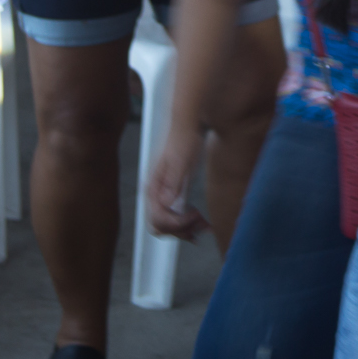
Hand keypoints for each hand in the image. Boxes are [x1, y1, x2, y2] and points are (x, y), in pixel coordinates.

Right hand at [146, 123, 210, 240]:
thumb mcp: (181, 160)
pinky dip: (187, 223)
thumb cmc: (184, 140)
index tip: (196, 215)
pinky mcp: (171, 195)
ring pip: (167, 225)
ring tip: (204, 226)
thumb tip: (166, 203)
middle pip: (160, 226)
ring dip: (185, 229)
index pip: (159, 218)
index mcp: (153, 188)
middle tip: (201, 226)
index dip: (178, 223)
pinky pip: (174, 217)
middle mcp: (154, 194)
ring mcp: (161, 196)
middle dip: (181, 230)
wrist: (187, 128)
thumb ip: (173, 182)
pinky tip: (201, 221)